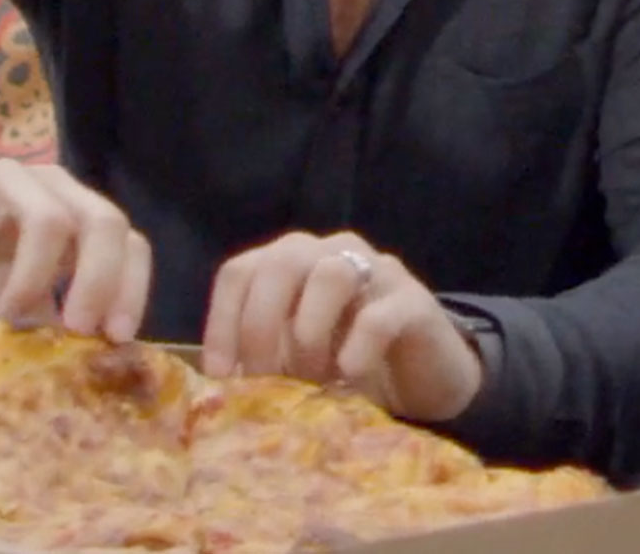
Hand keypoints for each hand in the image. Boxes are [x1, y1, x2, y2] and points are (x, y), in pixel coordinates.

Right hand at [0, 161, 151, 340]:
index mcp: (77, 218)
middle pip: (104, 222)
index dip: (131, 288)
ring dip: (32, 278)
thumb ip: (44, 322)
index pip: (130, 243)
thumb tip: (79, 369)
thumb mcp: (6, 304)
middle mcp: (53, 190)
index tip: (115, 339)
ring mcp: (8, 177)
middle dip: (98, 281)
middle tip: (74, 331)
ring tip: (5, 319)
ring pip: (48, 220)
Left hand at [200, 231, 484, 422]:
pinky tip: (348, 376)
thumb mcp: (292, 359)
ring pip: (331, 275)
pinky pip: (378, 315)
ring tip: (312, 378)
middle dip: (262, 325)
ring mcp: (378, 271)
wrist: (424, 379)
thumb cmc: (345, 365)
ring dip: (310, 334)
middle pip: (281, 262)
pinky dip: (355, 349)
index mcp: (293, 263)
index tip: (221, 376)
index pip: (241, 272)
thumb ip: (260, 357)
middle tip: (263, 377)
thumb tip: (215, 387)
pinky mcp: (415, 301)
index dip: (221, 322)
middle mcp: (331, 253)